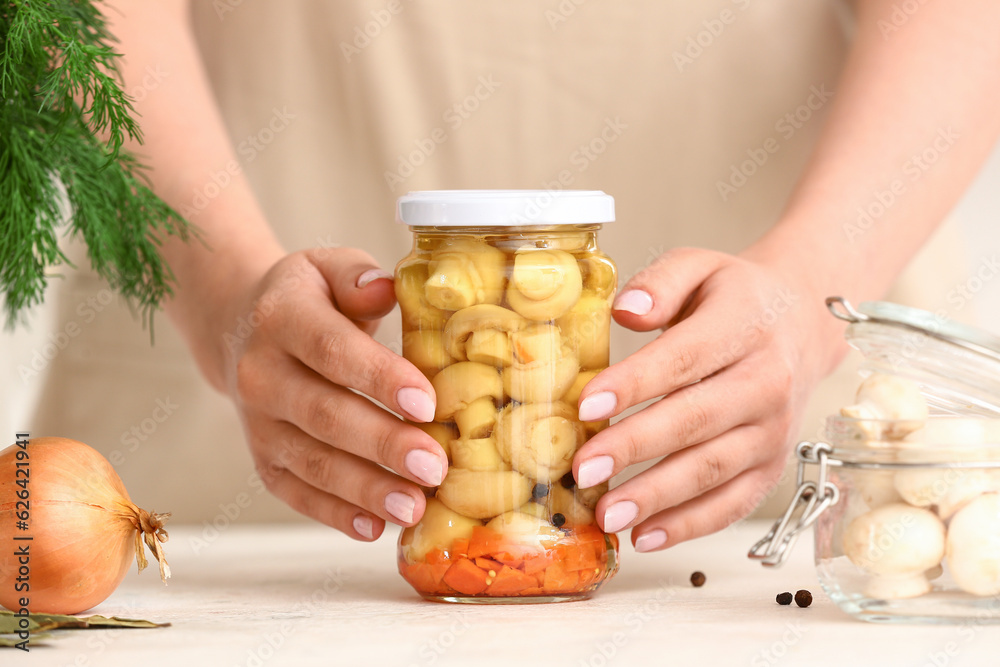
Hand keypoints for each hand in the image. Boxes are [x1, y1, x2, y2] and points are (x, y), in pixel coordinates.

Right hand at [221, 247, 446, 540]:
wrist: (240, 329)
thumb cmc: (309, 298)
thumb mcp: (329, 268)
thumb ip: (358, 278)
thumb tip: (385, 290)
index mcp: (280, 317)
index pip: (330, 350)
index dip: (378, 378)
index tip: (426, 402)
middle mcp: (259, 373)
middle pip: (323, 414)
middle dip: (382, 444)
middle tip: (434, 466)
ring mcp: (256, 423)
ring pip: (311, 461)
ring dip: (365, 489)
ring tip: (415, 506)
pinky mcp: (262, 460)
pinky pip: (295, 492)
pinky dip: (334, 514)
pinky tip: (375, 527)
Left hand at [571, 247, 840, 551]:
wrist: (803, 323)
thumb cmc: (736, 297)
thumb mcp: (700, 266)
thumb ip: (661, 282)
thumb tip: (626, 309)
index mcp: (744, 326)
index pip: (684, 358)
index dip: (635, 384)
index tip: (586, 405)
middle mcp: (766, 383)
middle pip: (695, 421)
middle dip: (634, 448)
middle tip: (583, 469)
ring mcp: (773, 431)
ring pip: (711, 470)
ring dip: (656, 497)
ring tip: (606, 514)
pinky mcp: (770, 467)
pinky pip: (731, 503)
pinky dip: (688, 525)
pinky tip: (644, 536)